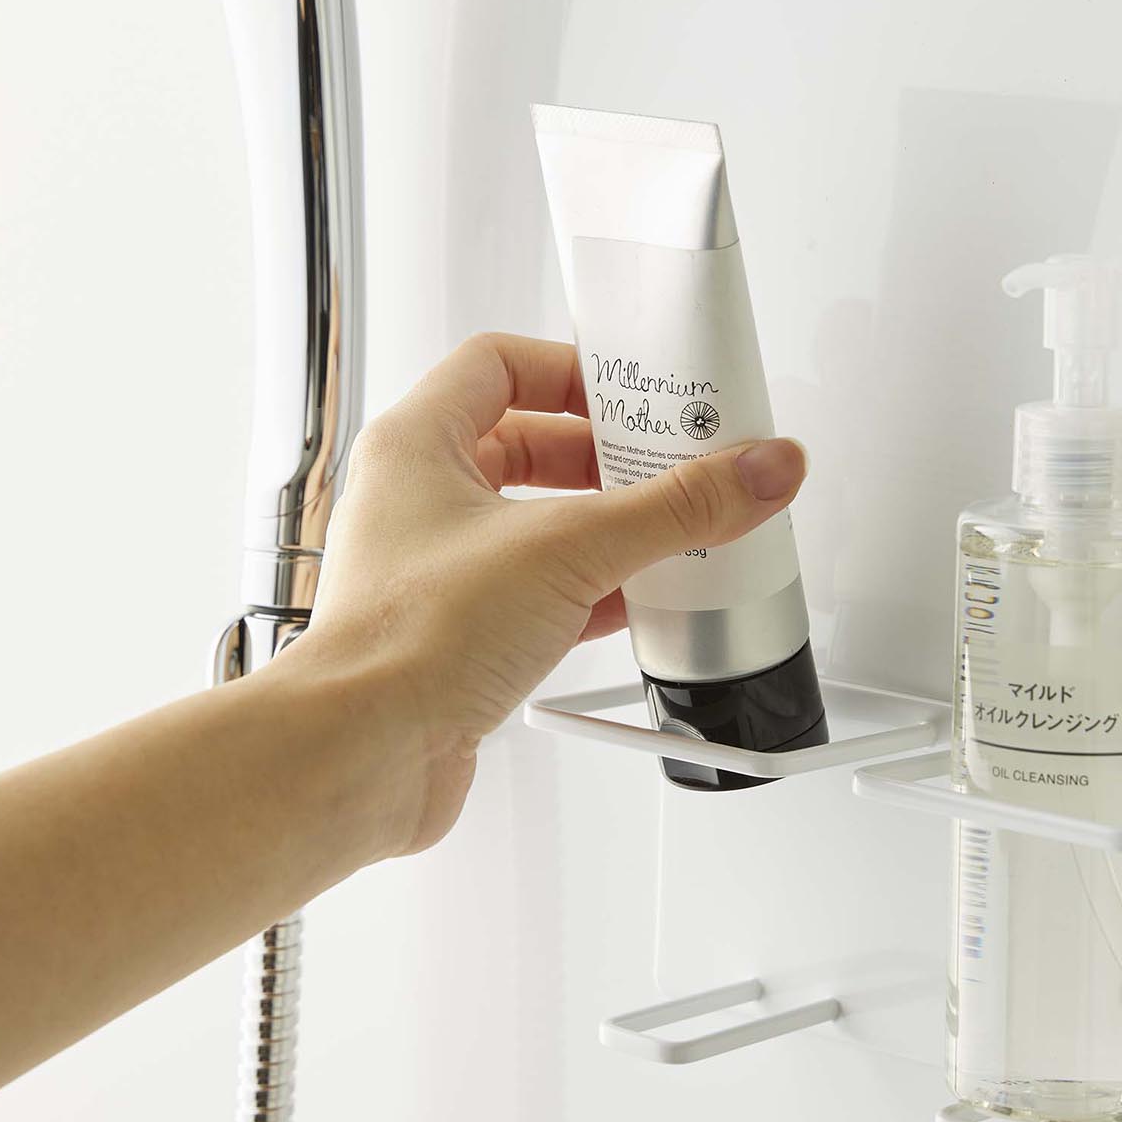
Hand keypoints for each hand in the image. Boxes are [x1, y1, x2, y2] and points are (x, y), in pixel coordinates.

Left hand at [289, 333, 808, 853]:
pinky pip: (535, 593)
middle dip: (603, 459)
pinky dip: (590, 592)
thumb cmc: (409, 640)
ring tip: (666, 530)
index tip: (635, 395)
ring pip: (534, 526)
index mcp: (417, 446)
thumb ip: (675, 508)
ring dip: (602, 529)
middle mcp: (418, 503)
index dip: (574, 373)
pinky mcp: (458, 636)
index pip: (500, 366)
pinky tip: (638, 601)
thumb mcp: (568, 549)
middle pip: (525, 448)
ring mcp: (436, 572)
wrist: (365, 755)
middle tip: (666, 466)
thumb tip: (756, 470)